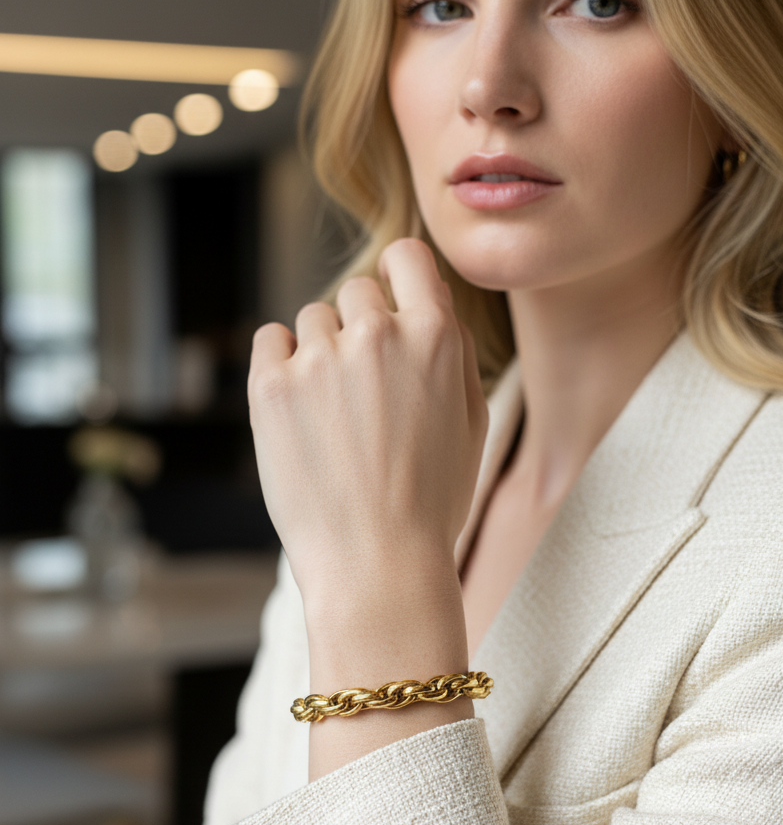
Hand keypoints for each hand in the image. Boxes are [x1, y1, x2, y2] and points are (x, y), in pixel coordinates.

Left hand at [248, 238, 487, 631]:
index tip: (389, 300)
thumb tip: (428, 303)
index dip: (397, 277)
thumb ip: (450, 353)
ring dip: (321, 353)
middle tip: (363, 392)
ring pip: (313, 320)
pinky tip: (299, 411)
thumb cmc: (431, 503)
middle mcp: (378, 335)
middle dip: (359, 329)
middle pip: (357, 292)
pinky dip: (280, 364)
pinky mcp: (271, 386)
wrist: (378, 565)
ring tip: (333, 418)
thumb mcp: (472, 422)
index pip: (408, 259)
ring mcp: (320, 359)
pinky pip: (270, 340)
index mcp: (436, 338)